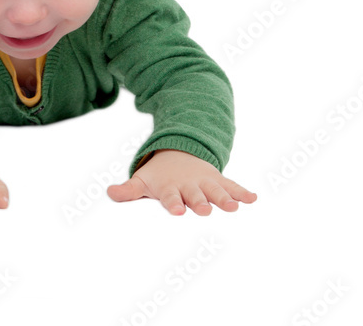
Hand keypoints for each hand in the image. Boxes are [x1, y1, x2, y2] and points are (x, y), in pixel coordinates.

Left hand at [107, 149, 256, 215]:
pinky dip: (242, 192)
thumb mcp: (142, 180)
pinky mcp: (218, 180)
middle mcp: (189, 185)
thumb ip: (128, 190)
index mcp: (170, 187)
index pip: (170, 196)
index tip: (175, 211)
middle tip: (204, 210)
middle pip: (195, 195)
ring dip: (224, 198)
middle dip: (199, 202)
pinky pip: (231, 186)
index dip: (172, 203)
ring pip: (216, 191)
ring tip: (233, 207)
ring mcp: (205, 182)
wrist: (178, 152)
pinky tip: (253, 198)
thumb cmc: (159, 175)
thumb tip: (109, 193)